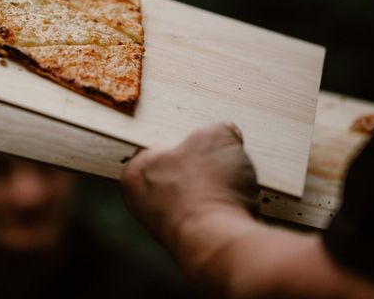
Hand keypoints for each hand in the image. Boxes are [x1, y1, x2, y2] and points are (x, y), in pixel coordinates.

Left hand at [121, 122, 258, 249]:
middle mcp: (143, 202)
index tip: (204, 140)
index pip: (160, 146)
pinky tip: (237, 207)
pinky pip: (212, 217)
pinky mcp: (192, 244)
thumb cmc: (208, 188)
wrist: (222, 241)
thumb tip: (227, 134)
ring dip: (218, 190)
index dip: (187, 139)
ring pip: (198, 196)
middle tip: (221, 162)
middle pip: (181, 171)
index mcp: (136, 171)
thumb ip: (218, 130)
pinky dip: (225, 212)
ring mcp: (166, 227)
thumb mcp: (217, 136)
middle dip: (204, 166)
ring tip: (233, 186)